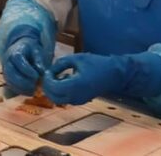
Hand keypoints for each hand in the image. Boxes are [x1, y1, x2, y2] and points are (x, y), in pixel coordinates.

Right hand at [1, 36, 47, 94]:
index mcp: (15, 52)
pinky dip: (19, 91)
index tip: (37, 76)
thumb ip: (39, 60)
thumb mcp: (37, 51)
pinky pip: (10, 86)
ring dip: (21, 88)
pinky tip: (30, 92)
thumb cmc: (31, 51)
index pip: (18, 59)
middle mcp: (7, 61)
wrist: (21, 50)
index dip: (27, 69)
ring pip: (9, 80)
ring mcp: (6, 70)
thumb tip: (41, 71)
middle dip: (23, 81)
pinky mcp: (7, 78)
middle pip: (10, 72)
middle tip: (35, 85)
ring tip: (34, 90)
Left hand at [42, 52, 160, 105]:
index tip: (48, 70)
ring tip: (59, 76)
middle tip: (49, 75)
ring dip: (54, 89)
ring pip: (59, 99)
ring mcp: (79, 101)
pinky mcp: (81, 101)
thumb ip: (61, 63)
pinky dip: (61, 92)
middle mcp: (76, 96)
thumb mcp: (77, 58)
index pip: (53, 87)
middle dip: (48, 86)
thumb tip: (50, 69)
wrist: (113, 74)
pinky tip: (66, 80)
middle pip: (53, 97)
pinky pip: (66, 99)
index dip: (47, 79)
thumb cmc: (96, 63)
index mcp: (75, 85)